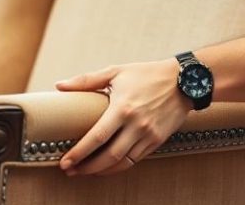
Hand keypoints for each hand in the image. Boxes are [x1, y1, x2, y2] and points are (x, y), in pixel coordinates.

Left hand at [54, 59, 193, 176]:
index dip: (79, 153)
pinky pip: (136, 159)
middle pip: (109, 156)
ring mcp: (149, 135)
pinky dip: (120, 166)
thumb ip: (86, 80)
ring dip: (102, 171)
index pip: (97, 137)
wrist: (185, 81)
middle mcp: (137, 124)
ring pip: (123, 163)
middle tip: (71, 171)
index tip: (65, 162)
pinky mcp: (158, 140)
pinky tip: (108, 165)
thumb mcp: (116, 72)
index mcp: (123, 108)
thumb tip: (59, 85)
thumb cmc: (147, 74)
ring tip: (86, 171)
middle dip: (87, 168)